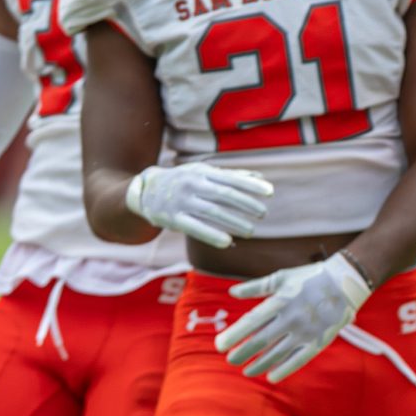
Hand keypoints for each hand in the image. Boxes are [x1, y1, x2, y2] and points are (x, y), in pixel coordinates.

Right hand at [124, 161, 271, 247]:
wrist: (145, 190)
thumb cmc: (181, 180)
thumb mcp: (203, 172)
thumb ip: (230, 176)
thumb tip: (259, 178)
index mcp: (202, 172)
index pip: (231, 178)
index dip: (251, 186)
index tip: (270, 193)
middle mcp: (192, 184)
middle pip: (224, 194)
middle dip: (246, 204)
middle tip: (263, 213)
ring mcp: (182, 202)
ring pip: (212, 212)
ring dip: (233, 221)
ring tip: (251, 231)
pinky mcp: (173, 219)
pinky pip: (195, 228)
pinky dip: (212, 235)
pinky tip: (228, 242)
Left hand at [215, 252, 372, 382]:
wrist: (346, 282)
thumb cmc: (309, 277)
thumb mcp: (281, 277)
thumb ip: (256, 287)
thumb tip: (232, 292)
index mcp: (280, 301)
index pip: (251, 322)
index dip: (234, 335)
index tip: (219, 345)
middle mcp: (292, 318)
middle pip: (261, 341)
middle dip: (242, 353)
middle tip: (230, 360)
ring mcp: (306, 332)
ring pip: (277, 354)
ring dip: (259, 365)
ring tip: (246, 371)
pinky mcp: (319, 341)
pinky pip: (299, 360)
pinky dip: (284, 369)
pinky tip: (271, 376)